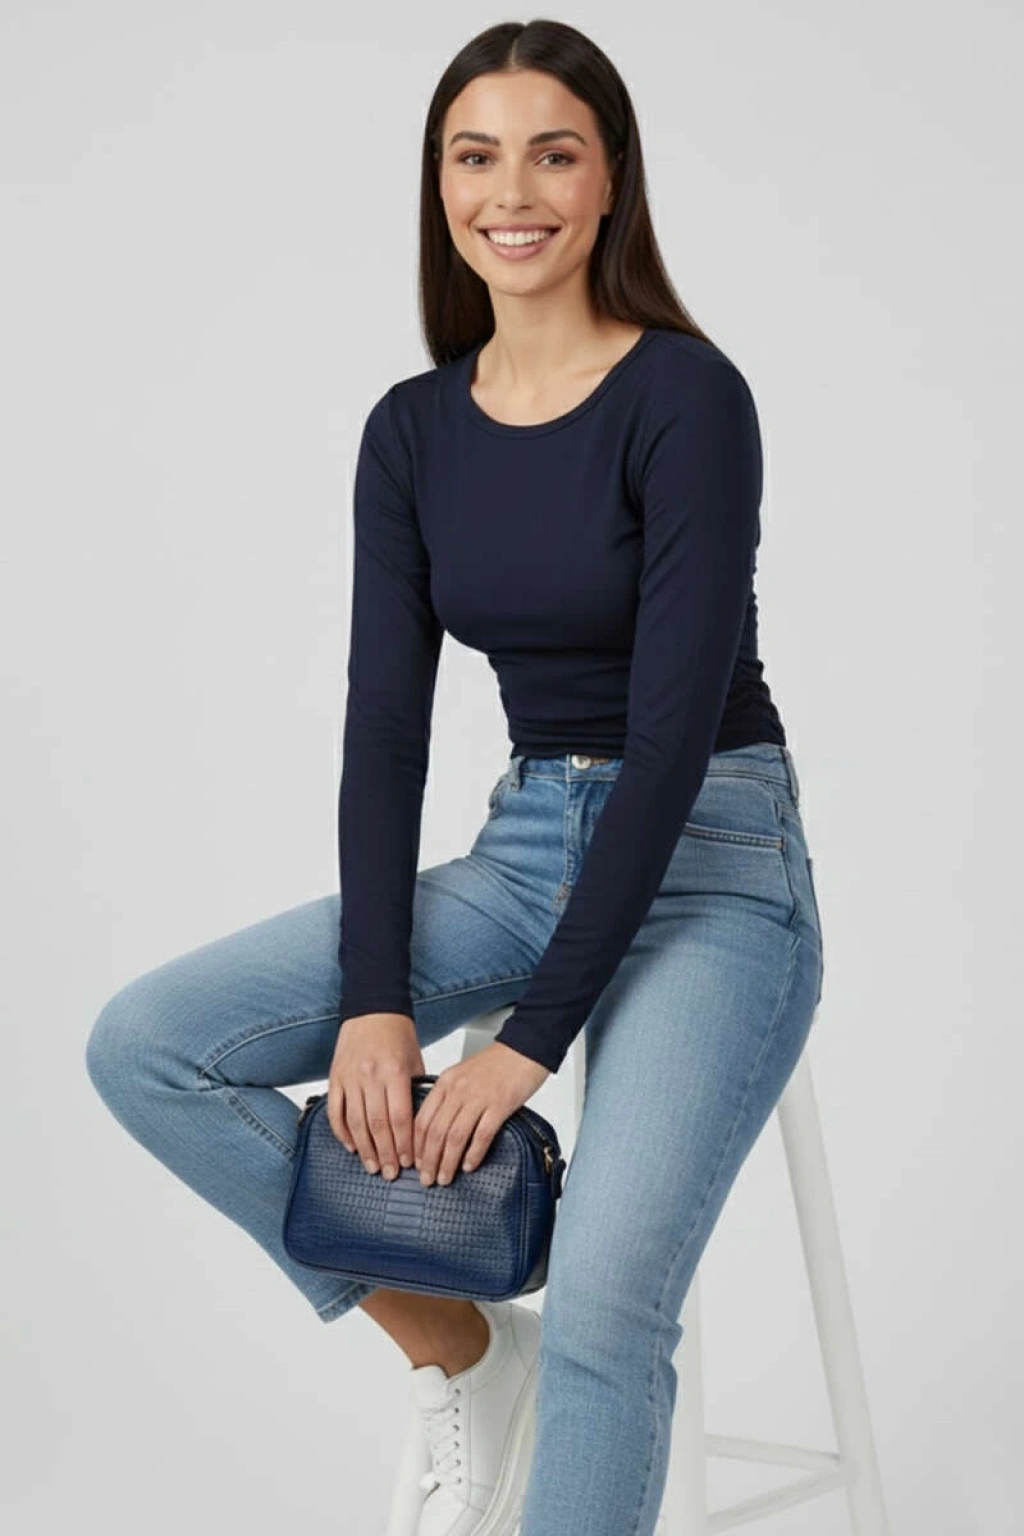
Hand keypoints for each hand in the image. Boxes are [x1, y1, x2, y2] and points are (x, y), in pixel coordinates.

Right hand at [327, 1013, 425, 1179]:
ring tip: (372, 1167)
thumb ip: (416, 1091)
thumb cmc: (397, 1034)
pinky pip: (336, 1111)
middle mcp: (370, 1076)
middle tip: (390, 1174)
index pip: (400, 1116)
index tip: (409, 1162)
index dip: (404, 1143)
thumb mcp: (415, 1060)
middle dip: (386, 1153)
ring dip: (365, 1149)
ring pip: (355, 1122)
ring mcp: (350, 1078)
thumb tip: (419, 1124)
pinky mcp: (335, 1078)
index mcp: (395, 1071)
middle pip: (377, 1124)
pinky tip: (351, 1147)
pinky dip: (342, 1132)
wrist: (371, 1008)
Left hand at [413, 1041, 550, 1185]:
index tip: (416, 1164)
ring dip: (447, 1162)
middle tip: (427, 1179)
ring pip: (454, 1136)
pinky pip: (482, 1134)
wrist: (525, 1048)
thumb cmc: (496, 1063)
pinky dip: (473, 1154)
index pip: (423, 1119)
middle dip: (428, 1160)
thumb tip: (438, 1128)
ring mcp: (479, 1097)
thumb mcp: (462, 1074)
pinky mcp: (500, 1105)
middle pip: (435, 1132)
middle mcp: (458, 1090)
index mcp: (446, 1082)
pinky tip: (469, 1166)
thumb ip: (449, 1096)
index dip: (417, 1146)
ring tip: (445, 1178)